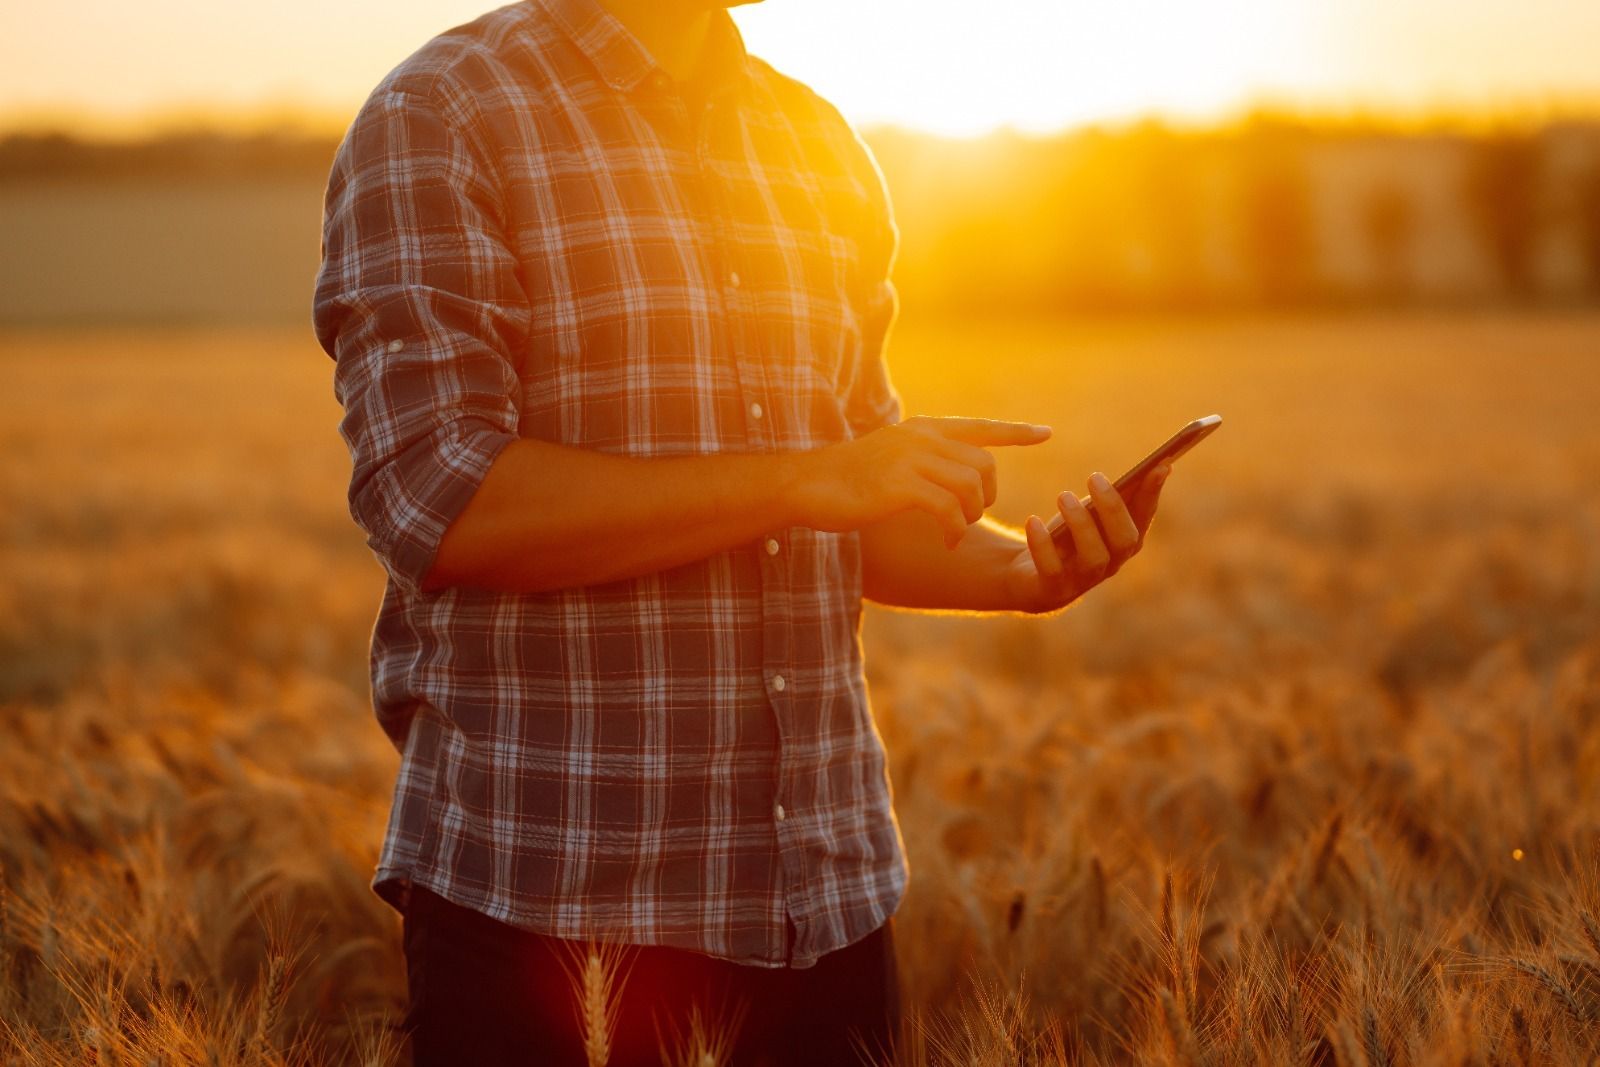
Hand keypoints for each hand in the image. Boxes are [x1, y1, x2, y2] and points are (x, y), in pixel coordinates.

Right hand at [785, 416, 1051, 546]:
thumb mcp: (890, 456)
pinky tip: (948, 542)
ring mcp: (911, 460)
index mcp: (922, 430)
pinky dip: (956, 530)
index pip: (980, 427)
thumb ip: (923, 457)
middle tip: (970, 517)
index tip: (1046, 433)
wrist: (806, 484)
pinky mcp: (901, 487)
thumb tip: (956, 472)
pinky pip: (950, 509)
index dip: (1015, 432)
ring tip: (956, 532)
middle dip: (988, 496)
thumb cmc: (846, 478)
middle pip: (984, 465)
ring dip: (972, 516)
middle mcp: (921, 438)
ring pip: (971, 486)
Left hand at [1003, 464, 1171, 613]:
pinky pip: (1052, 570)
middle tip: (1094, 477)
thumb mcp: (1087, 512)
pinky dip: (1043, 544)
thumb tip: (1143, 468)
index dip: (1152, 493)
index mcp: (1124, 541)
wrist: (1027, 576)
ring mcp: (1083, 581)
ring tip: (1064, 496)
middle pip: (1125, 541)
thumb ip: (1110, 496)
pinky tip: (1034, 521)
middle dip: (1113, 507)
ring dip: (1081, 523)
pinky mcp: (1053, 590)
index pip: (1144, 517)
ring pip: (1094, 557)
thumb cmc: (1065, 537)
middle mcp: (1110, 564)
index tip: (1159, 465)